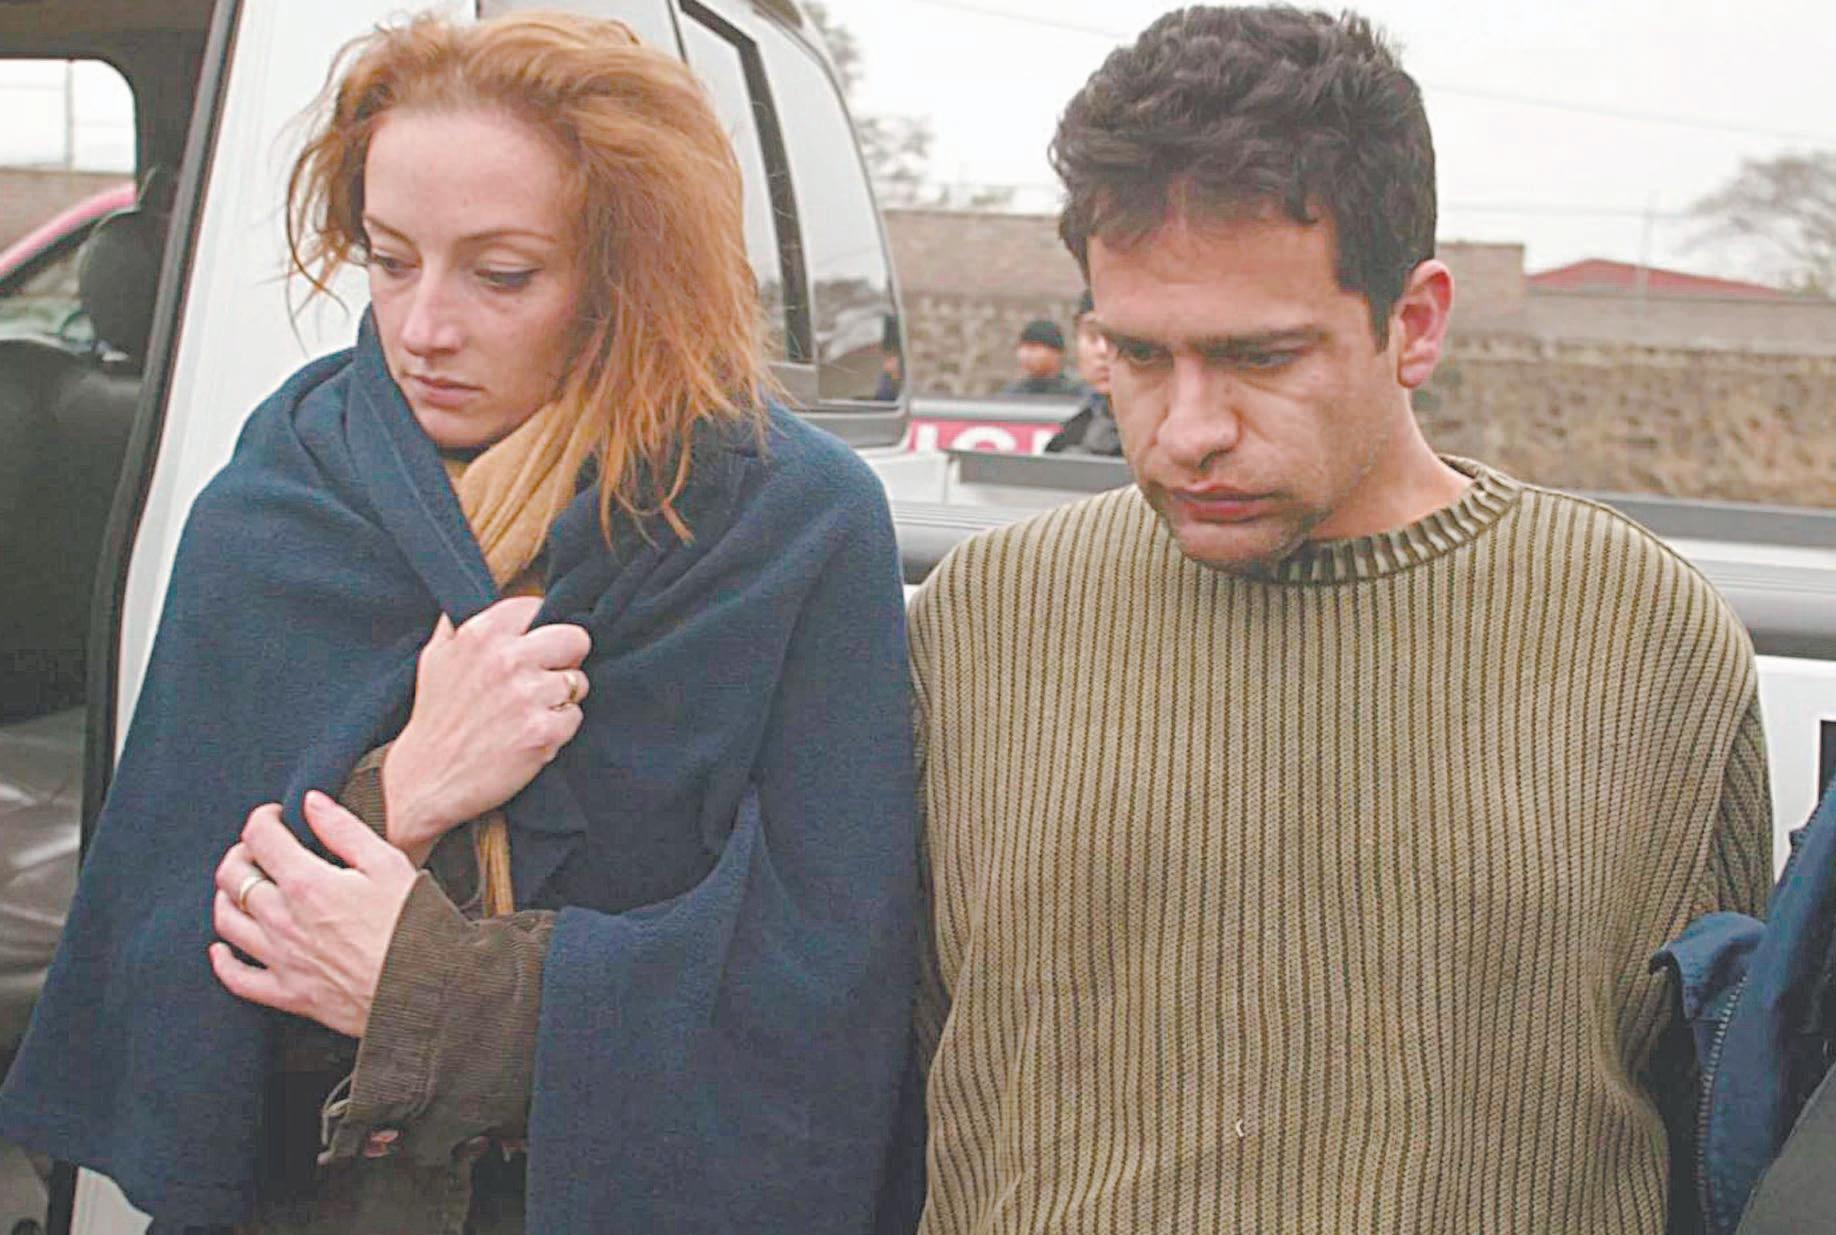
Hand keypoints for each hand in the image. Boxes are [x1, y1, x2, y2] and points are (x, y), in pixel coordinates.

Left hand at [210, 792, 418, 1037]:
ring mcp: (280, 959)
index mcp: (307, 883)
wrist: (421, 988)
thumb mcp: (388, 864)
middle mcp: (283, 920)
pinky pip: (237, 977)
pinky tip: (224, 948)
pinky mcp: (287, 993)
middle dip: (241, 852)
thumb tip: (312, 802)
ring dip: (226, 896)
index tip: (276, 816)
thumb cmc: (412, 924)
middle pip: (233, 876)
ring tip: (243, 886)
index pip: (261, 838)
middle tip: (259, 848)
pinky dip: (223, 959)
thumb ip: (344, 829)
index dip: (263, 818)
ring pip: (227, 921)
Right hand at [384, 597, 590, 860]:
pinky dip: (559, 729)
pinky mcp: (543, 732)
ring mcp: (528, 696)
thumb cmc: (435, 718)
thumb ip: (460, 622)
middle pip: (576, 637)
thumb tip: (481, 595)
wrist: (426, 780)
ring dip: (561, 698)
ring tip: (528, 713)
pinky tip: (530, 736)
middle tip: (543, 678)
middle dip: (565, 658)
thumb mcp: (435, 657)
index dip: (539, 628)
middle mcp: (508, 659)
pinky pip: (574, 717)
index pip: (538, 607)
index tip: (531, 647)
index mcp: (481, 634)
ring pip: (578, 681)